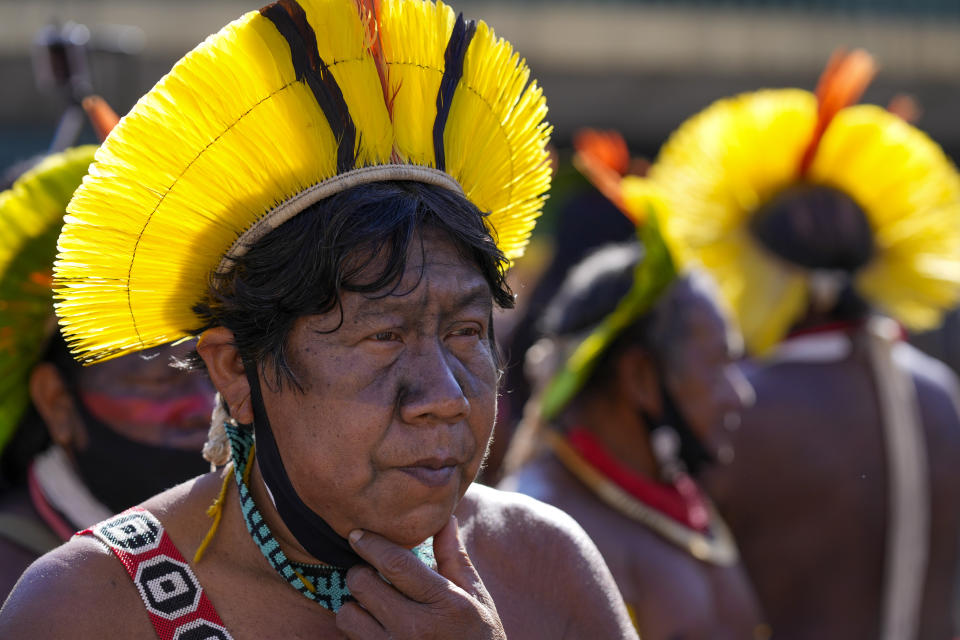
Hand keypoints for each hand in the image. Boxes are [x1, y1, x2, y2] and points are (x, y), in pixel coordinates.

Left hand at [336, 515, 505, 639]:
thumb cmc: (478, 638)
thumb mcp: (476, 598)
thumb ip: (454, 558)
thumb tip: (444, 518)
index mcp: (445, 603)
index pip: (395, 563)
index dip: (371, 543)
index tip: (358, 534)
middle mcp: (416, 629)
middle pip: (362, 584)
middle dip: (362, 572)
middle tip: (371, 573)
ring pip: (347, 615)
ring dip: (355, 606)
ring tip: (373, 606)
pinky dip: (356, 631)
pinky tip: (375, 629)